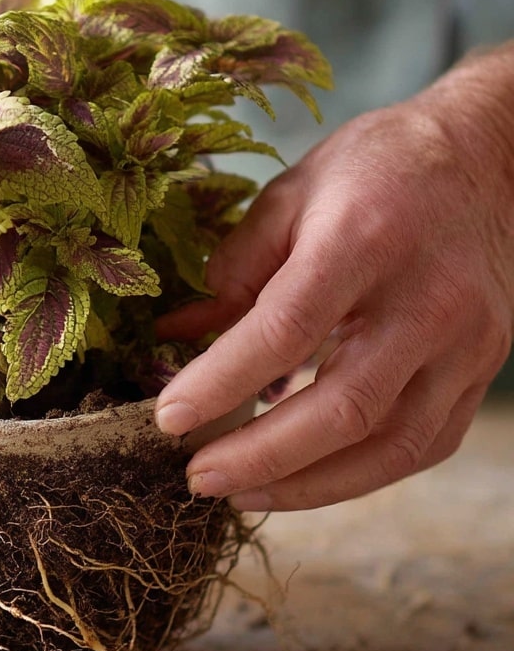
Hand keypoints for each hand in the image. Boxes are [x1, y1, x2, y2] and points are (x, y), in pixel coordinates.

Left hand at [155, 54, 513, 510]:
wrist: (488, 157)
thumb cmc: (378, 170)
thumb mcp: (291, 196)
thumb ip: (233, 271)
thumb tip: (176, 336)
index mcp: (363, 241)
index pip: (285, 330)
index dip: (221, 383)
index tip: (168, 419)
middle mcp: (425, 300)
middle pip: (342, 408)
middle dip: (260, 457)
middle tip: (197, 476)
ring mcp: (465, 343)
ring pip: (388, 445)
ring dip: (307, 486)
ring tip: (242, 493)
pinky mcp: (482, 370)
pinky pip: (422, 445)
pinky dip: (359, 475)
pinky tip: (305, 479)